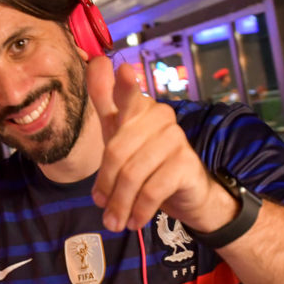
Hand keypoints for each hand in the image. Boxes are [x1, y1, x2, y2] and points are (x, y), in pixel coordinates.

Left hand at [87, 57, 225, 231]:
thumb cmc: (147, 162)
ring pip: (133, 174)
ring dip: (121, 203)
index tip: (116, 69)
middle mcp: (159, 116)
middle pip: (117, 151)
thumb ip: (107, 103)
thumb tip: (96, 62)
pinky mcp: (185, 162)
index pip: (125, 92)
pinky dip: (139, 210)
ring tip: (116, 221)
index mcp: (138, 107)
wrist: (187, 194)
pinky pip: (152, 189)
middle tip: (101, 207)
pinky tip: (135, 220)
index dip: (120, 82)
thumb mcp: (120, 136)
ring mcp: (175, 137)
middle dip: (106, 185)